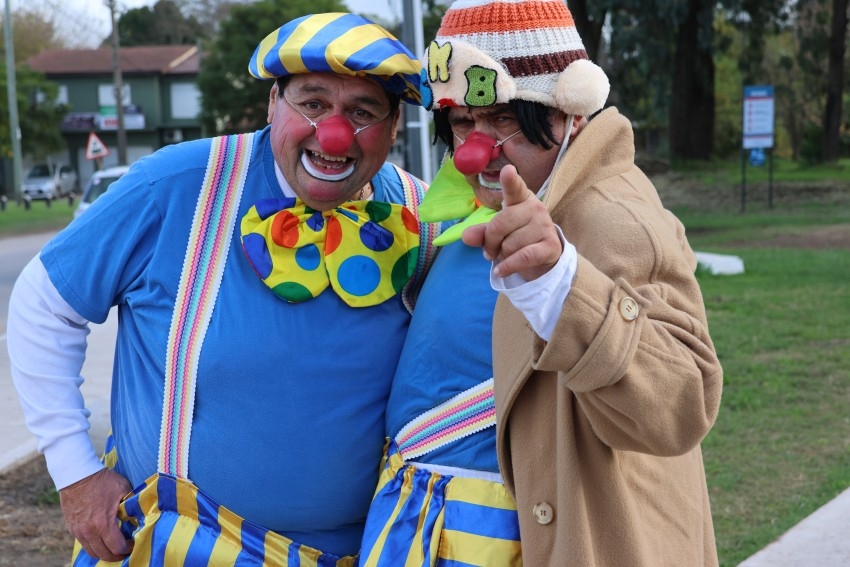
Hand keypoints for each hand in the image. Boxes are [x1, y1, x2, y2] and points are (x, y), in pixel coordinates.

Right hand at [59, 468, 133, 560]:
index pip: (117, 547)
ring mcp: (78, 531)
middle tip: (125, 550)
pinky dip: (93, 546)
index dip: (127, 548)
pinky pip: (83, 543)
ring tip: (113, 548)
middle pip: (104, 554)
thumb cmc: (102, 481)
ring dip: (104, 553)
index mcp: (103, 524)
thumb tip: (139, 515)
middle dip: (116, 555)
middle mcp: (89, 531)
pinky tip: (101, 540)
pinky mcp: (72, 528)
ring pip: (92, 552)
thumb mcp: (123, 489)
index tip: (133, 543)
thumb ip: (131, 504)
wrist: (76, 475)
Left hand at [462, 165, 562, 279]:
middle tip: (490, 251)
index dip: (510, 180)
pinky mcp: (550, 246)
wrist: (544, 257)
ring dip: (502, 256)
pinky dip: (508, 266)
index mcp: (521, 199)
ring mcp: (545, 226)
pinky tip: (501, 270)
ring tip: (506, 256)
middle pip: (500, 224)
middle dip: (490, 242)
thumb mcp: (498, 233)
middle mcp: (535, 208)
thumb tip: (466, 236)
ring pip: (510, 244)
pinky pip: (522, 257)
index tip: (507, 170)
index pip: (515, 188)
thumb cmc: (518, 238)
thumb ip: (481, 232)